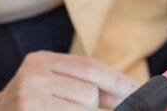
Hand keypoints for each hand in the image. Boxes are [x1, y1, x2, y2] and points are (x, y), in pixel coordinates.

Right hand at [0, 51, 138, 110]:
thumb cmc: (30, 103)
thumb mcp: (50, 83)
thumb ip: (83, 83)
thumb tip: (128, 96)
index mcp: (40, 61)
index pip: (89, 67)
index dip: (117, 81)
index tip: (138, 94)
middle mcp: (32, 75)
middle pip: (89, 92)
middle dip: (97, 107)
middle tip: (89, 108)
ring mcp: (28, 98)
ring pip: (83, 110)